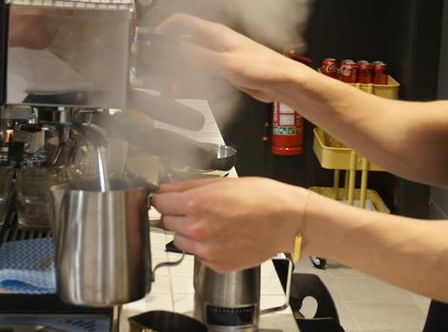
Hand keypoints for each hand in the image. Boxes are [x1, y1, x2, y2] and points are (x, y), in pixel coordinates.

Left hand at [152, 177, 307, 271]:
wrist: (287, 221)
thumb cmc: (262, 197)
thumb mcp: (222, 182)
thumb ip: (189, 187)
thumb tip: (167, 190)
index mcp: (196, 204)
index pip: (160, 203)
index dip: (163, 199)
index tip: (166, 199)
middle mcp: (196, 229)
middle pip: (168, 223)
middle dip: (178, 215)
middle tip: (198, 209)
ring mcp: (206, 250)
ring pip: (180, 242)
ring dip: (189, 233)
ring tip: (213, 224)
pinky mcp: (216, 265)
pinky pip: (199, 255)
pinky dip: (205, 247)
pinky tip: (223, 236)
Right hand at [155, 13, 315, 103]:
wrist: (281, 82)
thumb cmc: (263, 67)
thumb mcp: (225, 63)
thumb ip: (199, 56)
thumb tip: (176, 48)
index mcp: (215, 34)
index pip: (183, 22)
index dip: (165, 28)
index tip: (152, 39)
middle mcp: (216, 42)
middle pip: (183, 43)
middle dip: (169, 57)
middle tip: (158, 70)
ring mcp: (219, 56)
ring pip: (190, 60)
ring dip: (179, 73)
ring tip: (171, 87)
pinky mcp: (223, 70)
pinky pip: (200, 73)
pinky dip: (190, 81)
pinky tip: (185, 90)